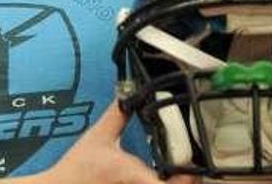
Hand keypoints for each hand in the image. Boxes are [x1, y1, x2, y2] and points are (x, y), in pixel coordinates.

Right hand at [43, 102, 198, 183]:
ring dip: (172, 183)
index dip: (188, 178)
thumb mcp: (97, 137)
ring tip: (179, 176)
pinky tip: (159, 178)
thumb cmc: (77, 169)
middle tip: (191, 172)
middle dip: (185, 181)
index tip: (194, 169)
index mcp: (135, 173)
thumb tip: (125, 98)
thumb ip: (116, 116)